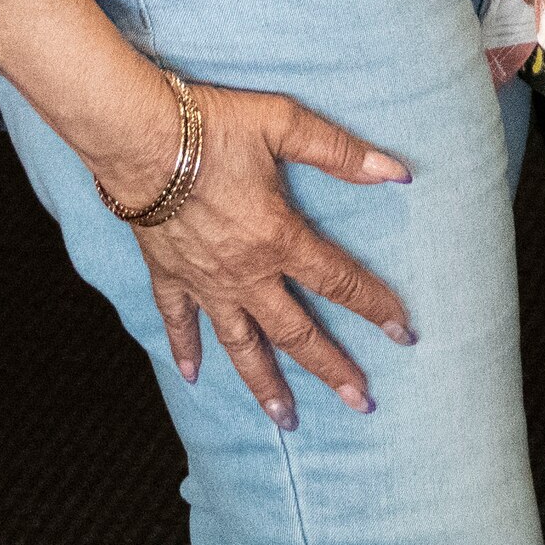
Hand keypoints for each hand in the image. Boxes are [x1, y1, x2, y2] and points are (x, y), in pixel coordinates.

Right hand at [106, 74, 415, 429]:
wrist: (140, 139)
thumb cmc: (214, 127)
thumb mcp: (286, 125)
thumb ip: (342, 152)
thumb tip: (398, 172)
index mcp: (279, 239)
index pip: (339, 282)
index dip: (375, 306)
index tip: (404, 333)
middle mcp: (246, 274)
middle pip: (296, 333)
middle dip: (332, 369)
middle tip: (360, 402)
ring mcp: (205, 282)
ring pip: (240, 346)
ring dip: (265, 384)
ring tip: (287, 419)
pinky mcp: (168, 275)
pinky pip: (178, 321)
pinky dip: (185, 349)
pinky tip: (193, 377)